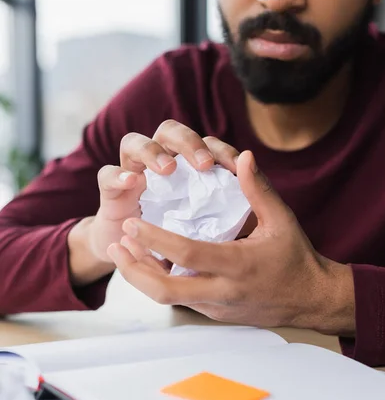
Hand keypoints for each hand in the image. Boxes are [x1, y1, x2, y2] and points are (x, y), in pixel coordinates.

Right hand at [90, 120, 251, 261]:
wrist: (145, 267)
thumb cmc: (186, 243)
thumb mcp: (215, 228)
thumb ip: (234, 209)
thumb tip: (261, 199)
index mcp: (188, 168)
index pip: (205, 144)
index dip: (221, 150)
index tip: (238, 167)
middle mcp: (160, 164)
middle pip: (169, 132)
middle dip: (188, 142)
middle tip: (205, 164)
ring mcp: (133, 174)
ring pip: (135, 143)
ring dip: (152, 151)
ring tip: (168, 169)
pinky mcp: (112, 192)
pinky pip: (108, 175)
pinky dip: (118, 175)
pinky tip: (131, 182)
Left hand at [108, 151, 355, 335]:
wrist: (310, 300)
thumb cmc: (296, 257)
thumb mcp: (281, 220)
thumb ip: (258, 190)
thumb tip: (242, 156)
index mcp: (238, 265)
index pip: (188, 254)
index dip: (155, 240)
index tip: (132, 223)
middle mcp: (223, 291)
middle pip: (165, 291)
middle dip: (133, 270)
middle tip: (115, 246)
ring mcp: (217, 307)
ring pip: (167, 299)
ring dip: (140, 277)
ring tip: (124, 253)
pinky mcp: (215, 314)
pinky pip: (180, 300)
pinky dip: (160, 281)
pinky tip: (150, 263)